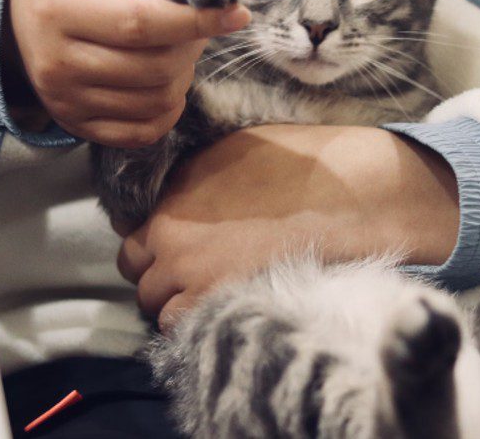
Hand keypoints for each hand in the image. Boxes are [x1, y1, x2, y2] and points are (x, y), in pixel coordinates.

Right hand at [5, 0, 250, 147]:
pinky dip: (167, 110)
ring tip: (172, 46)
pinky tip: (164, 80)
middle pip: (153, 68)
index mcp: (58, 7)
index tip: (235, 13)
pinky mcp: (75, 124)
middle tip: (193, 24)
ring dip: (182, 74)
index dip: (195, 21)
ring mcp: (64, 99)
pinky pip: (142, 132)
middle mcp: (56, 61)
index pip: (140, 24)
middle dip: (190, 45)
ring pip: (154, 101)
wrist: (14, 6)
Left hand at [117, 125, 460, 330]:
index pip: (130, 235)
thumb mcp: (231, 151)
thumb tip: (174, 198)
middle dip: (160, 275)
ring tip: (213, 296)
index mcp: (172, 195)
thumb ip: (190, 181)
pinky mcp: (217, 304)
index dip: (153, 245)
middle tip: (195, 275)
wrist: (349, 196)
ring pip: (155, 306)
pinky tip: (224, 309)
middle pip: (138, 273)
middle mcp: (171, 235)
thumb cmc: (302, 166)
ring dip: (176, 303)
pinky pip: (182, 327)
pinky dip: (194, 324)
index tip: (177, 249)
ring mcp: (191, 274)